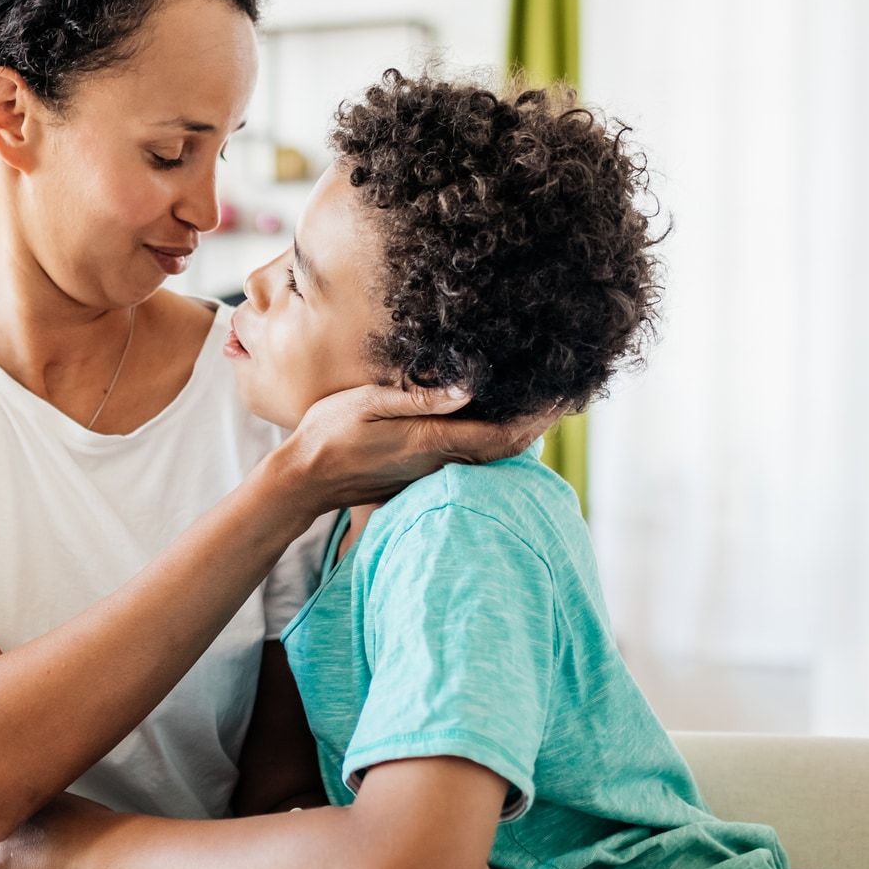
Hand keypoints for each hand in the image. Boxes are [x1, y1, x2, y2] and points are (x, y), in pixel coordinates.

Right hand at [279, 384, 562, 510]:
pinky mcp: (422, 475)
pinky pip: (470, 459)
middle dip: (537, 423)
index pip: (501, 435)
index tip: (563, 398)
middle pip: (505, 448)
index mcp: (432, 442)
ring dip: (517, 433)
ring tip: (538, 405)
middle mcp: (440, 462)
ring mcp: (432, 473)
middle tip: (562, 396)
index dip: (536, 419)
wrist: (306, 480)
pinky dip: (492, 441)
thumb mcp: (369, 404)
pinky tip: (494, 422)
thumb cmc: (330, 434)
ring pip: (490, 456)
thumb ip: (418, 397)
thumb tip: (468, 388)